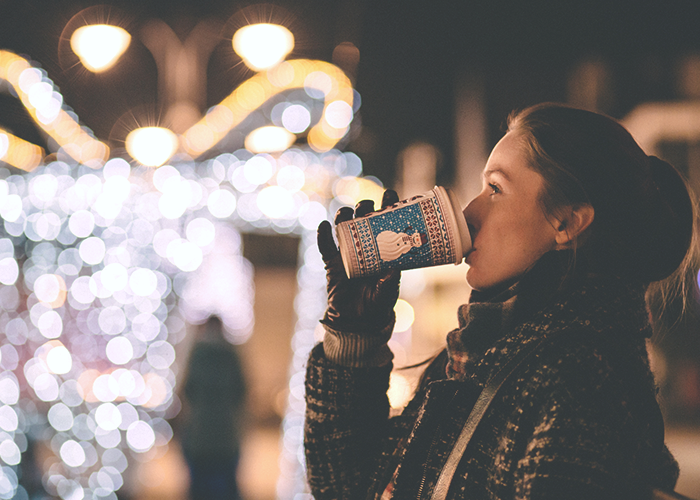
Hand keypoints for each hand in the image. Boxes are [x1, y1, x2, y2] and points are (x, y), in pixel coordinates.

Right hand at [317, 190, 400, 332]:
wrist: (358, 322)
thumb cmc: (377, 304)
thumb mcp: (387, 292)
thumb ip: (389, 281)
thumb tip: (392, 268)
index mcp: (382, 250)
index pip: (386, 224)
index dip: (387, 208)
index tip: (390, 195)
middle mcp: (364, 248)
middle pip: (363, 220)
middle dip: (365, 208)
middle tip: (368, 205)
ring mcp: (347, 254)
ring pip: (343, 228)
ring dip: (344, 217)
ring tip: (346, 212)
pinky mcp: (332, 264)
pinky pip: (325, 247)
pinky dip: (323, 236)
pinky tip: (324, 226)